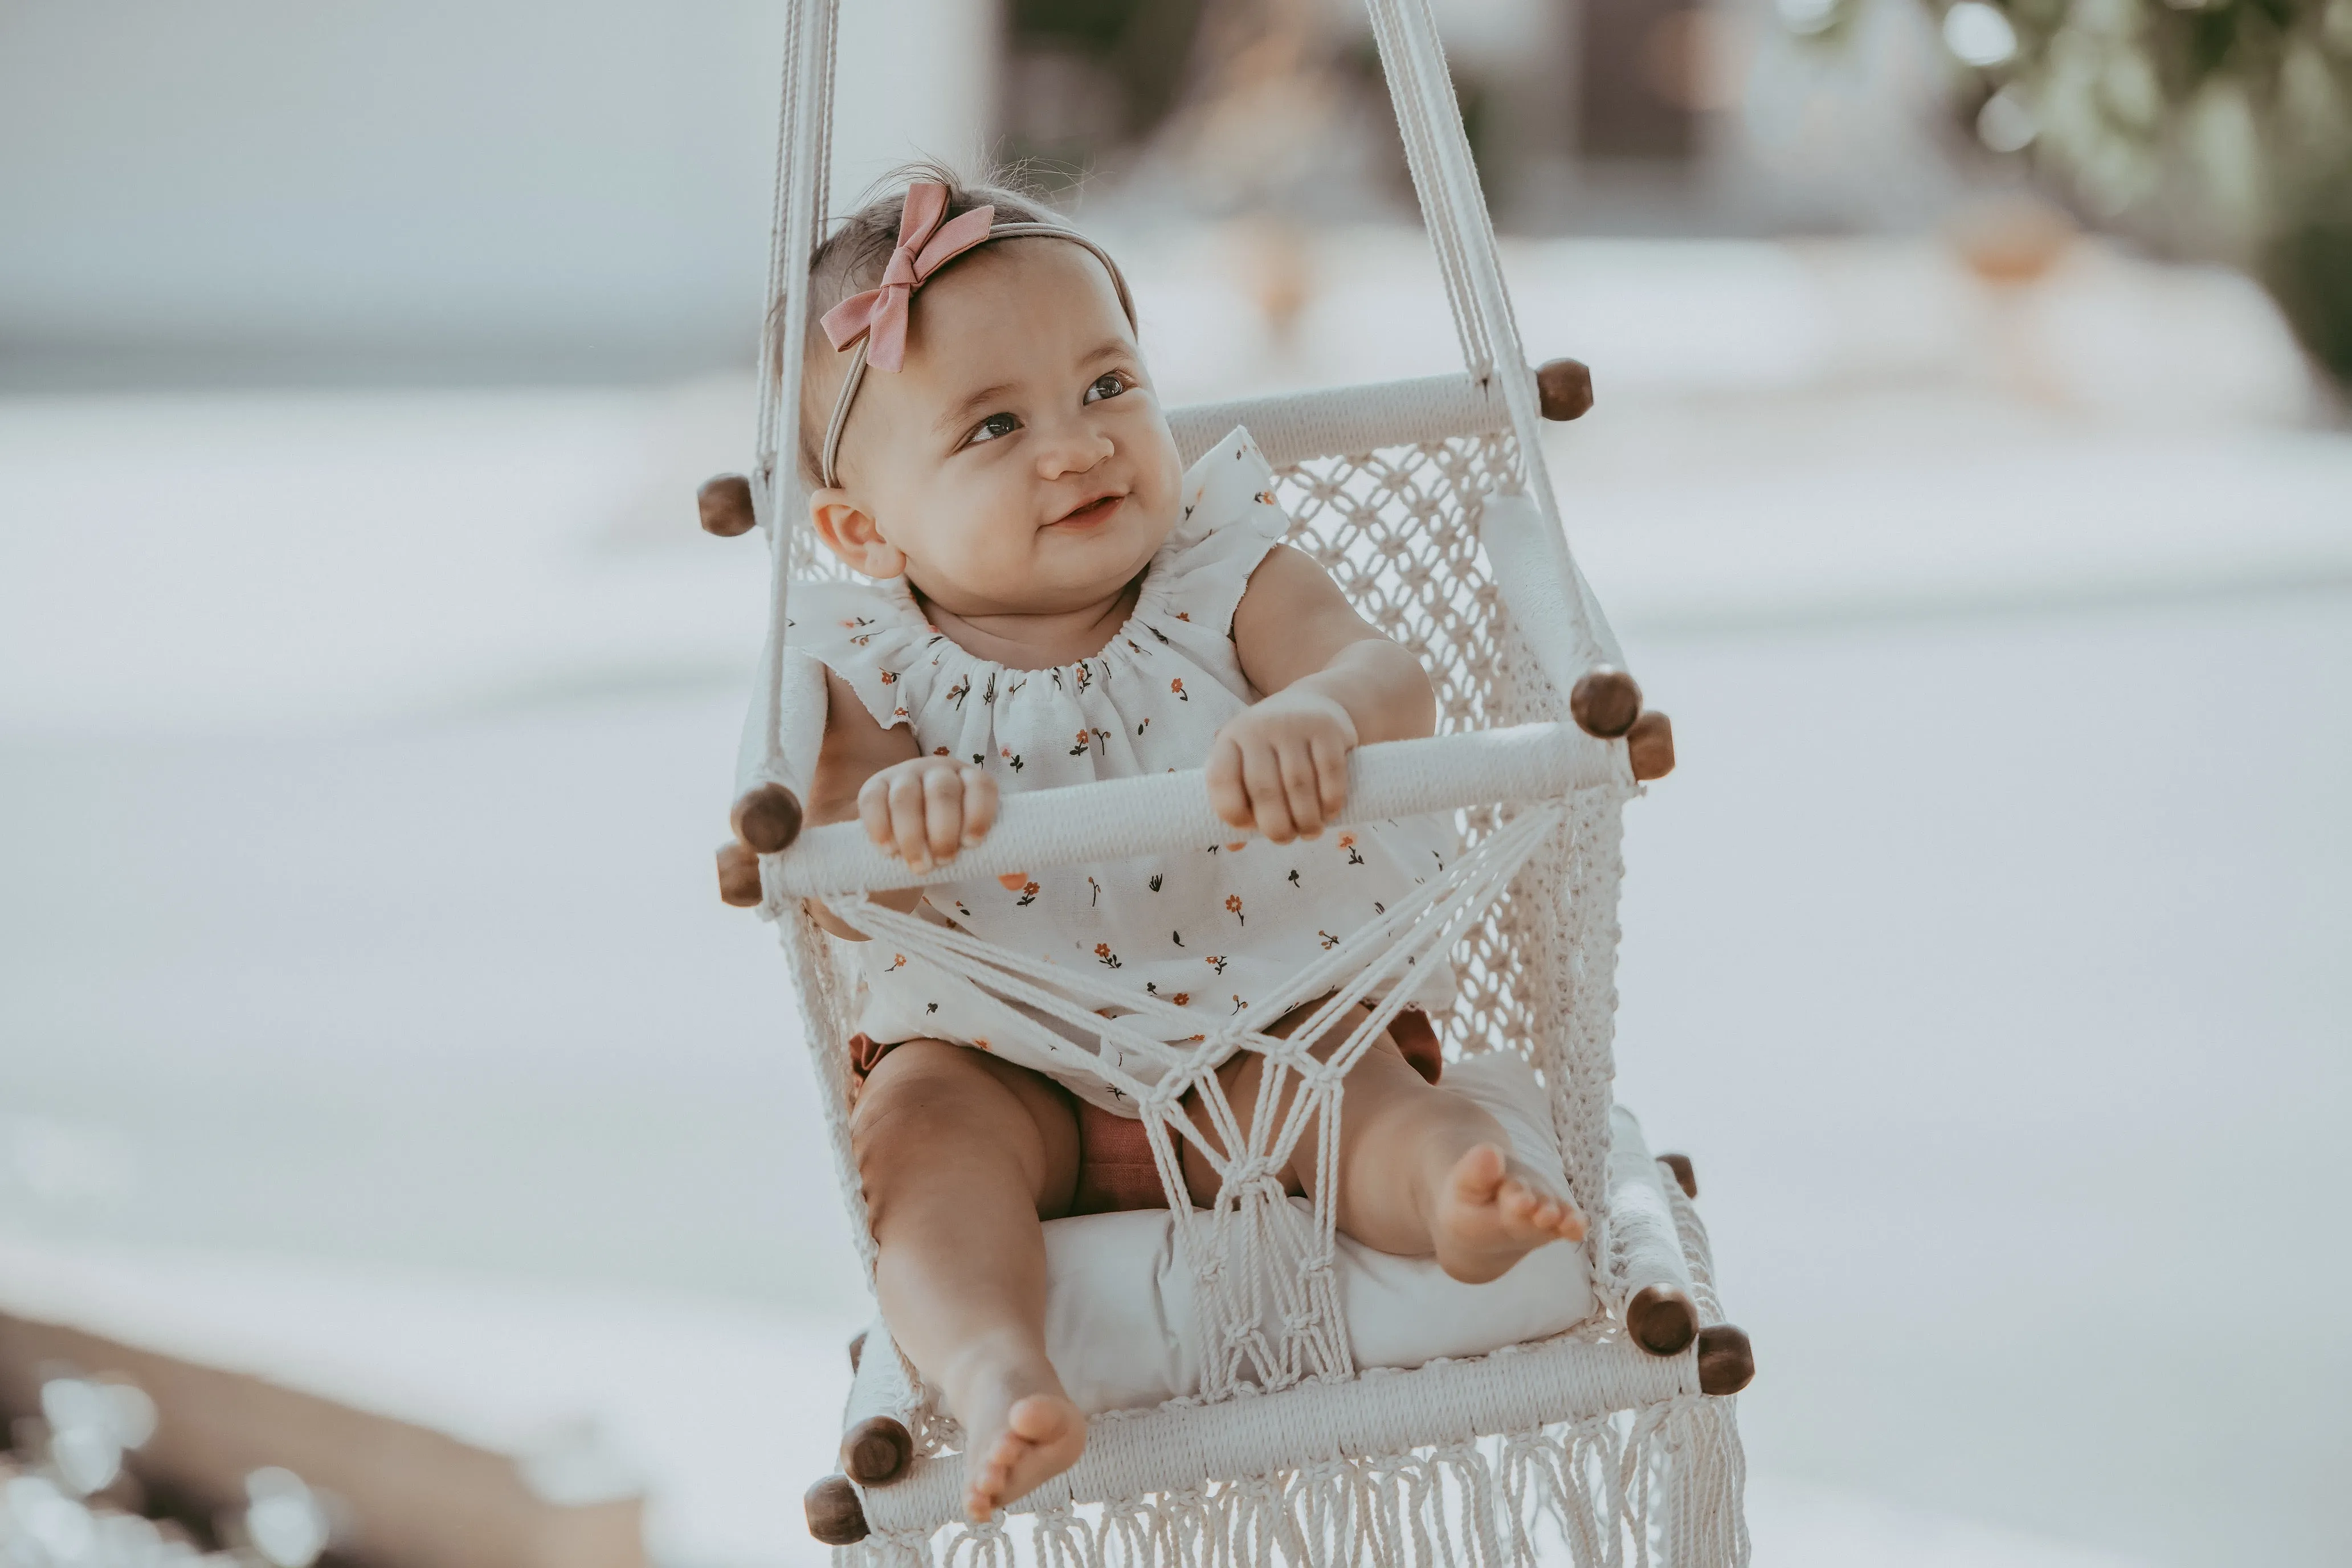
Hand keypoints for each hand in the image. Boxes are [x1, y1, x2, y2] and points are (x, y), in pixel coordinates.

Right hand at [859, 757, 997, 872]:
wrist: (910, 827)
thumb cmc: (951, 834)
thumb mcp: (972, 841)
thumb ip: (997, 859)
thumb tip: (1015, 882)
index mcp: (970, 779)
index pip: (980, 786)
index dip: (978, 813)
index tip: (973, 844)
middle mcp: (939, 771)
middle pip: (942, 792)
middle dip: (943, 830)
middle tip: (943, 862)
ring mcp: (905, 775)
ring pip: (906, 797)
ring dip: (912, 834)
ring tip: (918, 866)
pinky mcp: (875, 786)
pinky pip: (873, 800)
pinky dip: (879, 826)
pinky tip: (888, 850)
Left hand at [1206, 688, 1355, 843]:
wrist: (1312, 703)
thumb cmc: (1272, 748)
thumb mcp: (1247, 763)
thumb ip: (1238, 800)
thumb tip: (1234, 846)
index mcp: (1230, 739)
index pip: (1221, 780)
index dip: (1232, 813)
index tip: (1249, 828)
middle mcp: (1258, 728)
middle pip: (1263, 789)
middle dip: (1276, 826)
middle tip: (1286, 839)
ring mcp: (1293, 724)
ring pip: (1298, 784)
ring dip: (1307, 819)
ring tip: (1311, 832)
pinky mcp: (1327, 727)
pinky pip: (1330, 771)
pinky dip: (1331, 800)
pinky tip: (1329, 813)